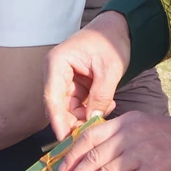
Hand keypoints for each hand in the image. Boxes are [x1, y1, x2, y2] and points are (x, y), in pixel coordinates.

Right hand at [45, 14, 130, 138]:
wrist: (118, 30)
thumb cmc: (111, 42)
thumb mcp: (109, 69)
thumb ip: (100, 96)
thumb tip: (93, 120)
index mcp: (57, 63)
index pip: (52, 97)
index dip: (57, 120)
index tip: (65, 139)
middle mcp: (55, 72)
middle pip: (58, 106)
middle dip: (73, 121)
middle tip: (91, 133)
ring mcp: (63, 79)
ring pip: (68, 108)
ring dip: (85, 116)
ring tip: (107, 110)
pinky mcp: (73, 85)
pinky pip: (78, 104)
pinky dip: (90, 109)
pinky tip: (107, 105)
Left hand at [53, 112, 170, 170]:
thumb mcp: (145, 130)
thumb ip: (125, 140)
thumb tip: (102, 165)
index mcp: (124, 123)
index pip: (90, 136)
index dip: (72, 154)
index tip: (60, 170)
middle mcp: (129, 133)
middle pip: (94, 157)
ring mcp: (142, 149)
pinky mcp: (156, 165)